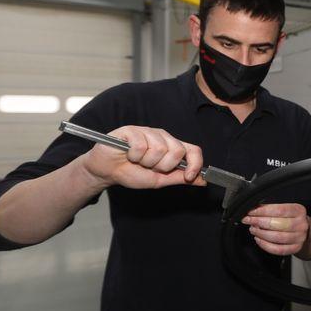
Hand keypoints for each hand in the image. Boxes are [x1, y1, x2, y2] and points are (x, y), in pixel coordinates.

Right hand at [80, 126, 204, 189]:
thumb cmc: (131, 173)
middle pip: (177, 151)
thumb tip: (203, 181)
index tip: (189, 176)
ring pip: (159, 149)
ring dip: (146, 161)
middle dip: (162, 166)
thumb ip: (180, 178)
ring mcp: (148, 131)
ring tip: (137, 161)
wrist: (107, 171)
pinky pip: (141, 144)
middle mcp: (163, 137)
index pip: (194, 150)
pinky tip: (128, 155)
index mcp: (172, 147)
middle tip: (149, 167)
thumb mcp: (160, 180)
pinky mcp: (132, 130)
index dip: (195, 164)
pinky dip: (134, 155)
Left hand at [242, 204, 309, 255]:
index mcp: (299, 211)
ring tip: (253, 229)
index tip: (251, 212)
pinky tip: (258, 239)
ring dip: (261, 233)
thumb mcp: (284, 208)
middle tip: (248, 220)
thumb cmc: (289, 217)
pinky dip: (265, 245)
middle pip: (277, 224)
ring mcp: (299, 238)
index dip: (263, 211)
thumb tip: (254, 209)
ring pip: (276, 237)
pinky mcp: (295, 248)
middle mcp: (301, 224)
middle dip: (259, 222)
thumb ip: (271, 208)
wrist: (302, 230)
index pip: (279, 210)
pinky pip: (277, 249)